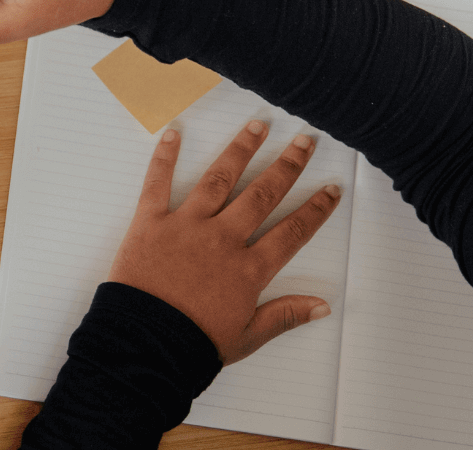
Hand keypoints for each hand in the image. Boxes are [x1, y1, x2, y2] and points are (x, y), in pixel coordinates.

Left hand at [110, 123, 341, 364]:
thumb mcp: (246, 337)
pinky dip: (165, 156)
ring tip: (258, 126)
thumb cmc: (191, 344)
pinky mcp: (150, 223)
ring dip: (241, 150)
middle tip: (305, 142)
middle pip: (263, 195)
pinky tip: (175, 133)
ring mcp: (186, 226)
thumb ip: (285, 315)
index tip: (330, 190)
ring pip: (220, 179)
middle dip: (287, 166)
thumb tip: (322, 306)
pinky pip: (157, 183)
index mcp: (247, 269)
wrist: (142, 346)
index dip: (315, 210)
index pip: (292, 232)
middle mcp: (222, 240)